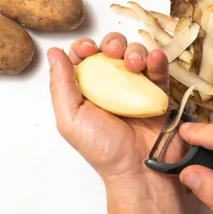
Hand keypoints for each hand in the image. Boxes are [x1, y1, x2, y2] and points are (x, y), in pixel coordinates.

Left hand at [47, 32, 184, 184]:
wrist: (139, 169)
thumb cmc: (103, 150)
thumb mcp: (70, 119)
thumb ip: (60, 86)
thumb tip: (53, 53)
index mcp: (87, 90)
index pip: (84, 58)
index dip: (85, 47)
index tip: (88, 50)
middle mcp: (110, 86)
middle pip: (111, 50)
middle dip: (112, 43)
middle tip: (113, 52)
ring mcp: (136, 88)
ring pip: (135, 54)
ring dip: (135, 51)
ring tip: (136, 64)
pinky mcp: (157, 92)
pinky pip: (159, 69)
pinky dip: (158, 59)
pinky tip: (155, 59)